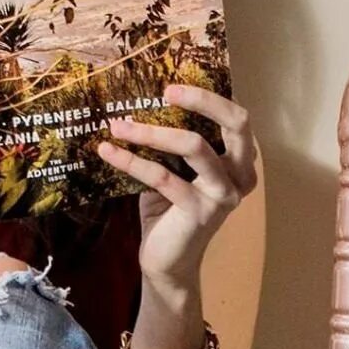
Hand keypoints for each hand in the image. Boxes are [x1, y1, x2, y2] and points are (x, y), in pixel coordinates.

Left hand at [97, 84, 258, 295]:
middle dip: (202, 100)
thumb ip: (173, 142)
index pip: (237, 118)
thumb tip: (139, 102)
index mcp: (240, 163)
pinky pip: (162, 176)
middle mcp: (241, 177)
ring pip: (194, 145)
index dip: (210, 97)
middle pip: (236, 124)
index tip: (172, 86)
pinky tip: (107, 151)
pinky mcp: (200, 213)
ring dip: (151, 131)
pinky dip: (131, 160)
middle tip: (166, 91)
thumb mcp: (176, 170)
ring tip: (118, 124)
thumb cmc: (170, 212)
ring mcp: (224, 195)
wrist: (168, 262)